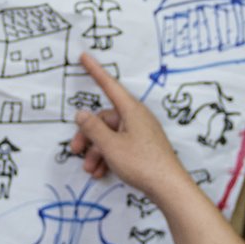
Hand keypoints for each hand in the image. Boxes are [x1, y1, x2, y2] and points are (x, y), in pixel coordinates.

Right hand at [69, 52, 188, 199]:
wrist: (168, 187)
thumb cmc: (142, 163)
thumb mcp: (111, 146)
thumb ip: (93, 129)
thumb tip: (81, 114)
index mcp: (131, 110)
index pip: (109, 85)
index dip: (95, 71)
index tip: (84, 56)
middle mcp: (136, 118)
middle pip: (104, 119)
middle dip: (89, 136)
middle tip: (76, 151)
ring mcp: (141, 133)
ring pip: (110, 136)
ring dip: (97, 152)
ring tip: (90, 170)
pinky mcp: (143, 147)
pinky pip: (120, 146)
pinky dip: (108, 157)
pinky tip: (101, 173)